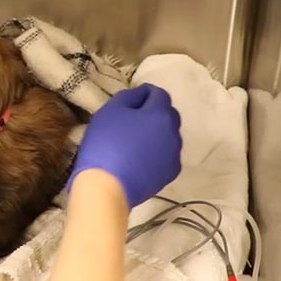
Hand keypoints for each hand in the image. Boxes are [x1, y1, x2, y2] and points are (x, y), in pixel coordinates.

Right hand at [68, 84, 180, 207]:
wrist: (107, 186)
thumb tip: (141, 93)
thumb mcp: (110, 110)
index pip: (158, 94)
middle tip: (131, 120)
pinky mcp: (169, 174)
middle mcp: (174, 133)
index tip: (129, 100)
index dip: (144, 93)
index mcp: (160, 114)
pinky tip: (138, 159)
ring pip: (167, 136)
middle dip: (152, 113)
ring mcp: (174, 155)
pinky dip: (155, 152)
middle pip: (167, 115)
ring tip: (134, 142)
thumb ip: (129, 96)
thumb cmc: (105, 143)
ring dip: (155, 133)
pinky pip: (165, 155)